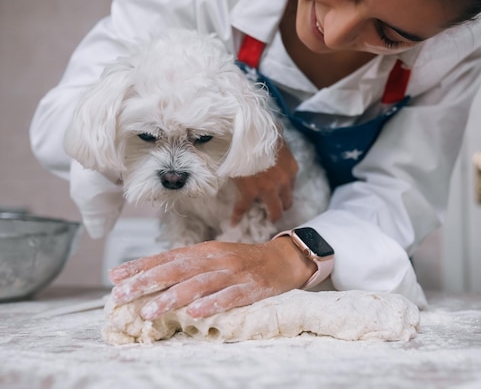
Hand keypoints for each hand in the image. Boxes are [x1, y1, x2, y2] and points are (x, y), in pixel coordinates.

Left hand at [108, 237, 315, 318]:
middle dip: (148, 282)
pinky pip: (230, 296)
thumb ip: (186, 267)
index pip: (167, 257)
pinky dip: (212, 303)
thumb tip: (149, 277)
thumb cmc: (241, 262)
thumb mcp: (212, 258)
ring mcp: (234, 272)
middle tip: (123, 295)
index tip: (115, 278)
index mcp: (204, 251)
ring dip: (172, 297)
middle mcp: (215, 258)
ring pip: (199, 284)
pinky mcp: (251, 286)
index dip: (142, 267)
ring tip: (150, 311)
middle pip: (178, 269)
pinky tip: (195, 312)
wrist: (282, 259)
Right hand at [231, 138, 297, 224]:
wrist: (244, 132)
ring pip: (274, 210)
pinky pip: (243, 207)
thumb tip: (278, 131)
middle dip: (281, 205)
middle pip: (287, 201)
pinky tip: (234, 222)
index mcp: (291, 168)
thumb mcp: (276, 134)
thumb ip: (279, 140)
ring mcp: (268, 189)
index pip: (291, 185)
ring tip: (267, 220)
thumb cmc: (260, 130)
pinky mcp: (250, 192)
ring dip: (271, 215)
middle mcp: (284, 182)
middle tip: (275, 208)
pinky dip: (238, 215)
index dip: (284, 188)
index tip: (278, 190)